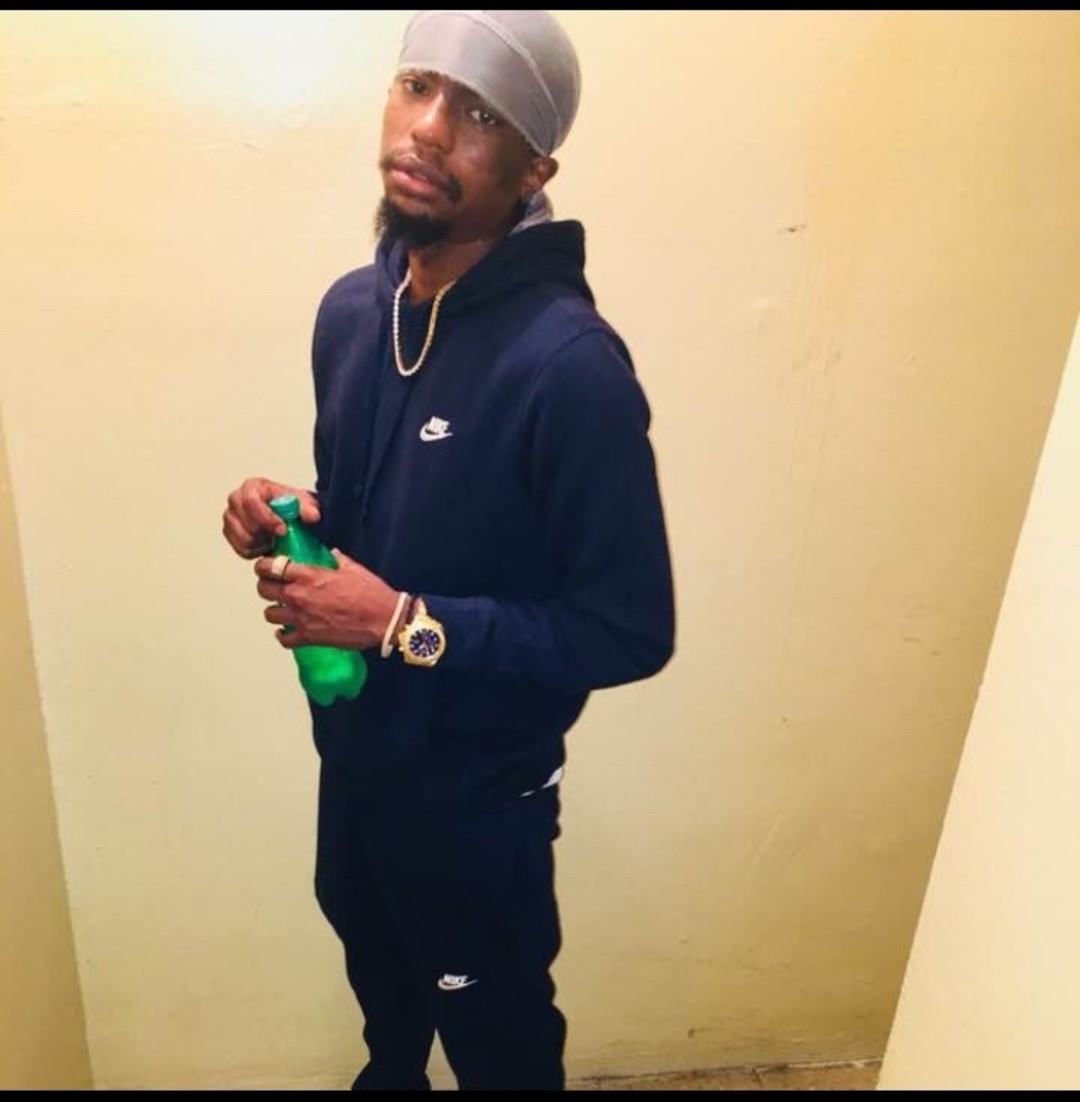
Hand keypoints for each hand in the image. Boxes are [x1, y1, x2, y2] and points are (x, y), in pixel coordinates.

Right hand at [222, 477, 319, 559]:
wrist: (286, 515)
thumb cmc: (290, 505)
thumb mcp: (303, 503)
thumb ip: (308, 507)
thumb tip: (312, 516)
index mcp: (252, 487)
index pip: (251, 501)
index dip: (266, 518)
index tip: (282, 530)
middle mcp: (236, 499)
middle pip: (246, 523)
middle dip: (266, 533)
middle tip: (281, 537)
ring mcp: (231, 517)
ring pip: (243, 538)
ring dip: (261, 543)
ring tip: (275, 539)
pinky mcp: (230, 533)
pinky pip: (240, 548)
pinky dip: (256, 551)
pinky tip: (267, 544)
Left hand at [253, 549, 400, 651]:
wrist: (383, 620)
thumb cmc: (371, 593)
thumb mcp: (354, 569)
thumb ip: (337, 560)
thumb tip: (332, 554)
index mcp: (309, 576)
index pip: (272, 567)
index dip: (265, 566)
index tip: (267, 566)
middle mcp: (300, 596)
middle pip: (264, 589)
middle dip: (266, 585)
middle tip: (273, 586)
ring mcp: (302, 619)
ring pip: (269, 614)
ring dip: (275, 610)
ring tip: (283, 608)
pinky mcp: (309, 638)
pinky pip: (284, 639)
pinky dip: (284, 635)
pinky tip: (289, 630)